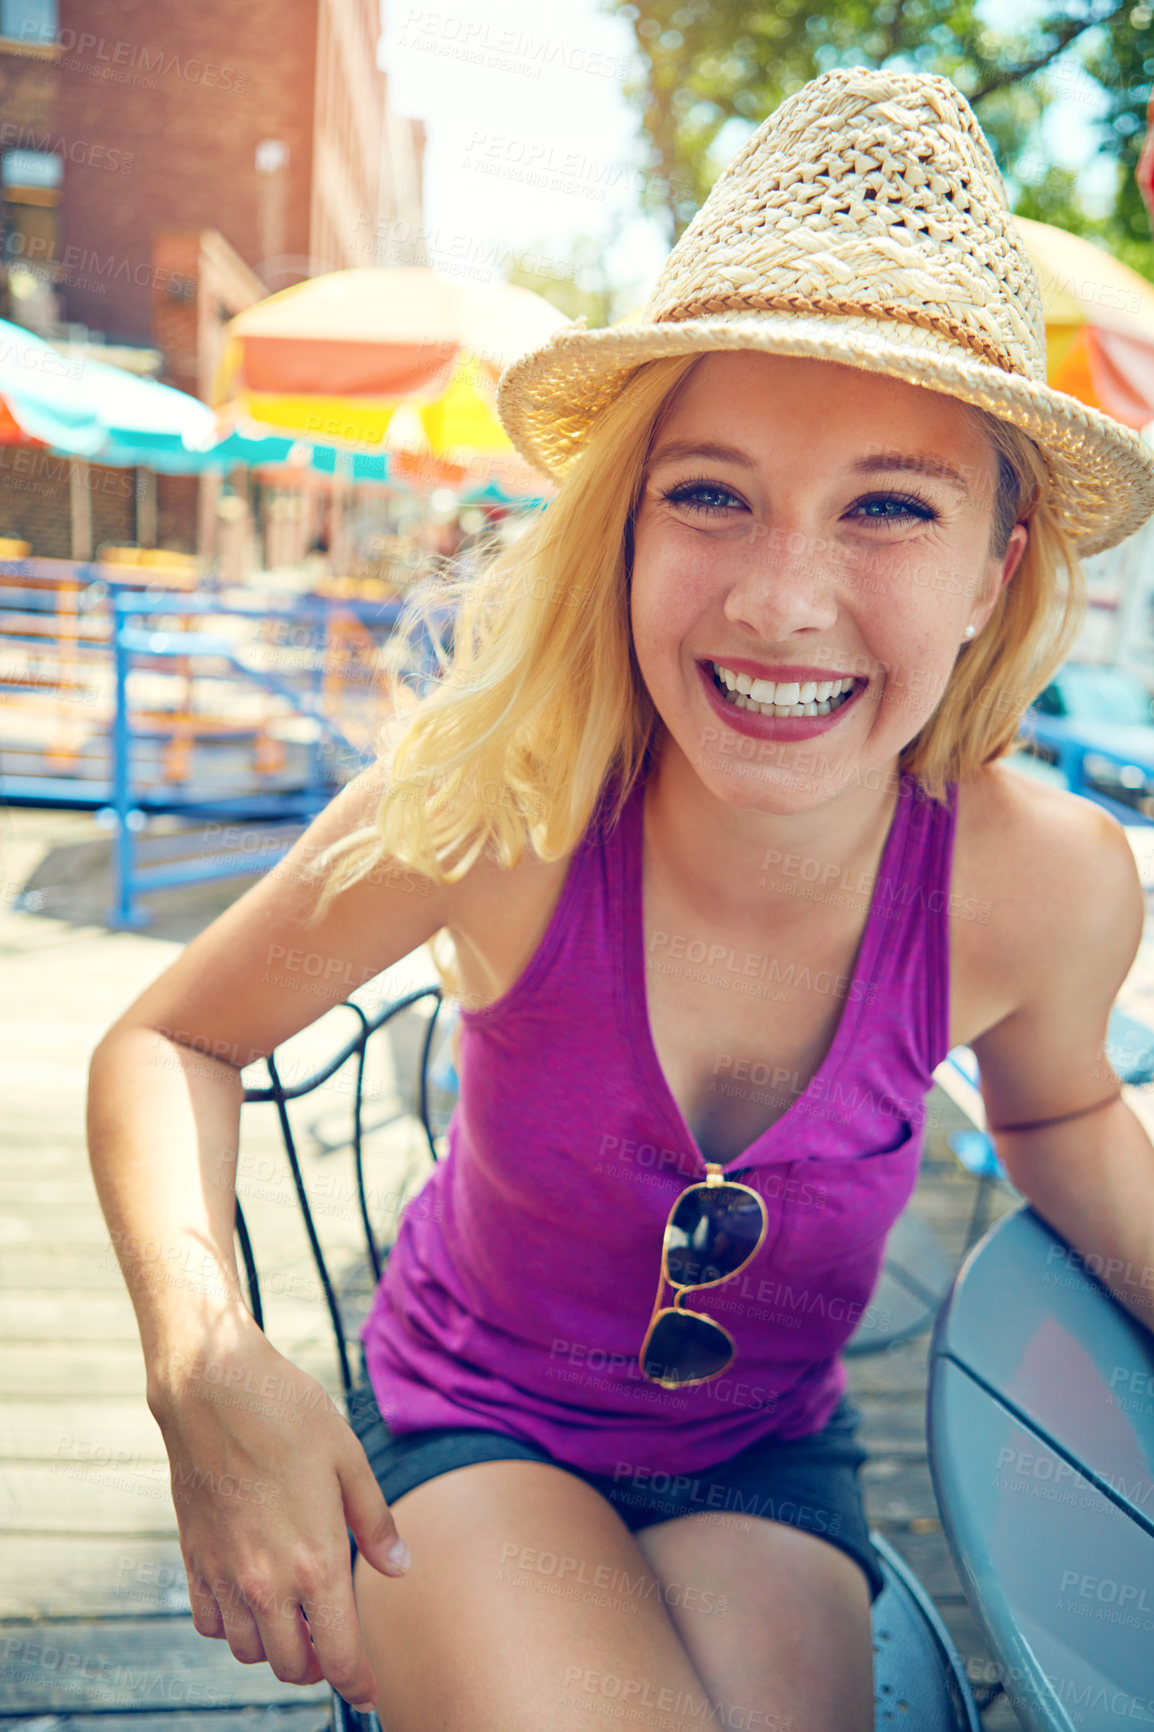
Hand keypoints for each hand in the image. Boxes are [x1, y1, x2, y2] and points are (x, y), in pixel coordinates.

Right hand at [149, 1321, 408, 1713]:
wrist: (213, 1388)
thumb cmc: (288, 1415)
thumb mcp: (349, 1460)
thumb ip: (375, 1522)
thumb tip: (400, 1568)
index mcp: (315, 1562)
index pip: (340, 1655)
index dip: (359, 1685)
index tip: (370, 1696)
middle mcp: (266, 1582)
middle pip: (292, 1666)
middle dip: (319, 1666)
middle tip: (335, 1642)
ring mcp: (225, 1575)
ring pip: (249, 1652)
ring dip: (276, 1646)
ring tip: (296, 1615)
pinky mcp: (194, 1560)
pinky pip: (211, 1623)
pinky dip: (232, 1625)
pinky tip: (251, 1595)